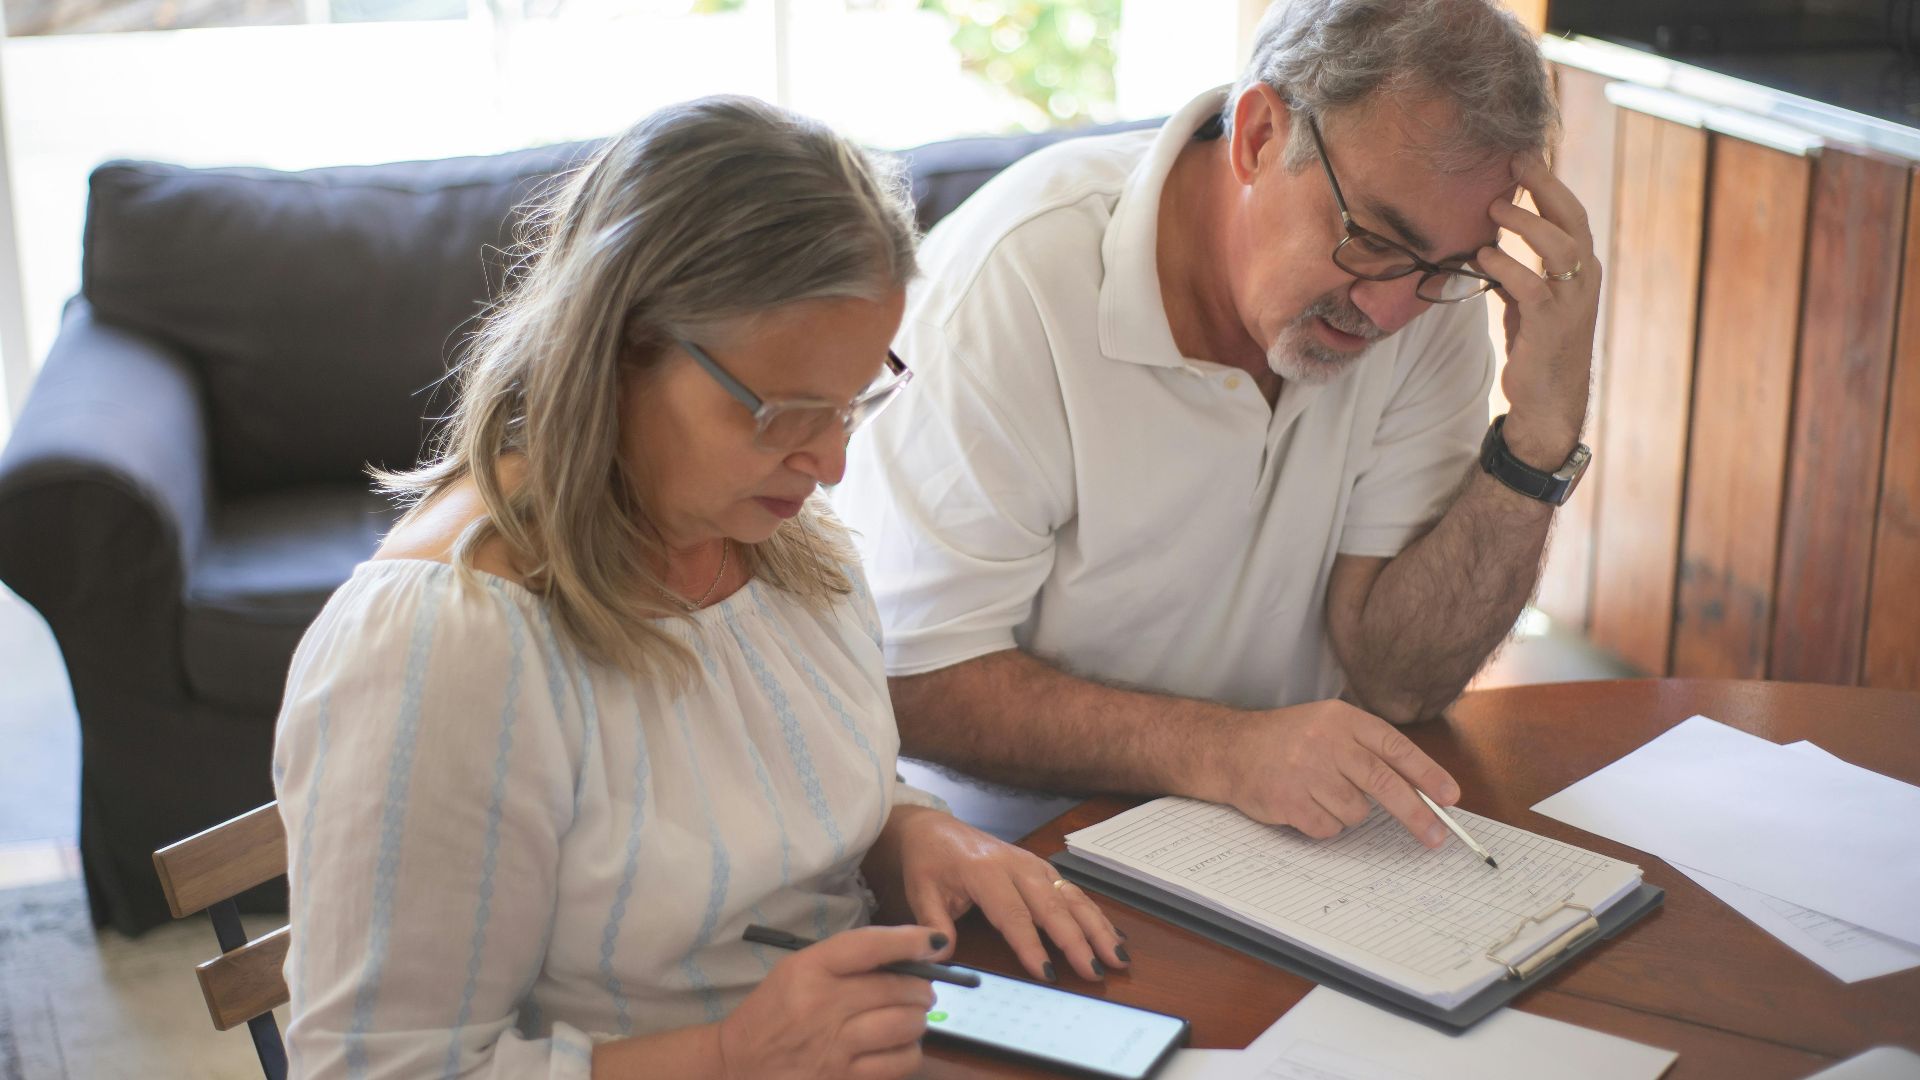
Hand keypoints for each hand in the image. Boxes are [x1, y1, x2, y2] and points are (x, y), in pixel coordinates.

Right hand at [716, 924, 942, 1079]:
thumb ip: (846, 960)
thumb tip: (908, 954)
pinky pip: (900, 1062)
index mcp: (809, 969)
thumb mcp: (797, 970)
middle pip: (897, 988)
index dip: (909, 940)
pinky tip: (899, 1045)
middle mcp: (823, 1005)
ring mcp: (835, 1047)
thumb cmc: (773, 1012)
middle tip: (921, 990)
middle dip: (921, 988)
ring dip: (917, 1019)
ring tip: (910, 1017)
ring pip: (905, 1025)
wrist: (738, 1064)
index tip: (933, 941)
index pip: (869, 946)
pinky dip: (909, 1051)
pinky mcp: (844, 1079)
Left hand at [867, 805, 1128, 982]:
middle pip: (1052, 906)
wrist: (934, 828)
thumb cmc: (929, 861)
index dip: (1031, 945)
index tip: (1047, 972)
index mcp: (984, 871)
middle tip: (1096, 970)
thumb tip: (943, 955)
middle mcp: (1017, 865)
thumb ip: (934, 923)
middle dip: (1078, 941)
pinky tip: (1112, 935)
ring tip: (1117, 956)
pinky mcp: (1043, 869)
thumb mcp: (920, 891)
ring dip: (1097, 928)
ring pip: (1072, 897)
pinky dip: (1096, 915)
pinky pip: (1073, 892)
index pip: (1012, 914)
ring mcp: (1034, 865)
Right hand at [1215, 699, 1461, 846]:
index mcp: (1342, 720)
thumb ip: (1368, 749)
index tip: (1450, 797)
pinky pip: (1328, 828)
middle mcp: (1326, 742)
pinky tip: (1305, 805)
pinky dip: (1323, 824)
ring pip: (1356, 812)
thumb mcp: (1328, 726)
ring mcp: (1306, 772)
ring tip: (1322, 794)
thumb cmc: (1288, 740)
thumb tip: (1421, 789)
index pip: (1395, 747)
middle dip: (1416, 814)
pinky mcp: (1290, 800)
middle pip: (1384, 783)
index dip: (1427, 774)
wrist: (1231, 749)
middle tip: (1436, 836)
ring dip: (1347, 812)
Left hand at [1479, 153, 1601, 466]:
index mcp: (1580, 266)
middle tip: (1514, 163)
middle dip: (1545, 185)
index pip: (1570, 212)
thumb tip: (1486, 243)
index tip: (1522, 156)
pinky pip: (1531, 286)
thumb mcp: (1530, 299)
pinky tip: (1482, 257)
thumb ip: (1519, 270)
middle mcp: (1583, 277)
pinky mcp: (1551, 324)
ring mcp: (1572, 300)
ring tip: (1494, 209)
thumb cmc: (1538, 345)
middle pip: (1572, 217)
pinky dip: (1505, 267)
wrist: (1549, 398)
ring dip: (1525, 223)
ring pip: (1559, 246)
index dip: (1548, 182)